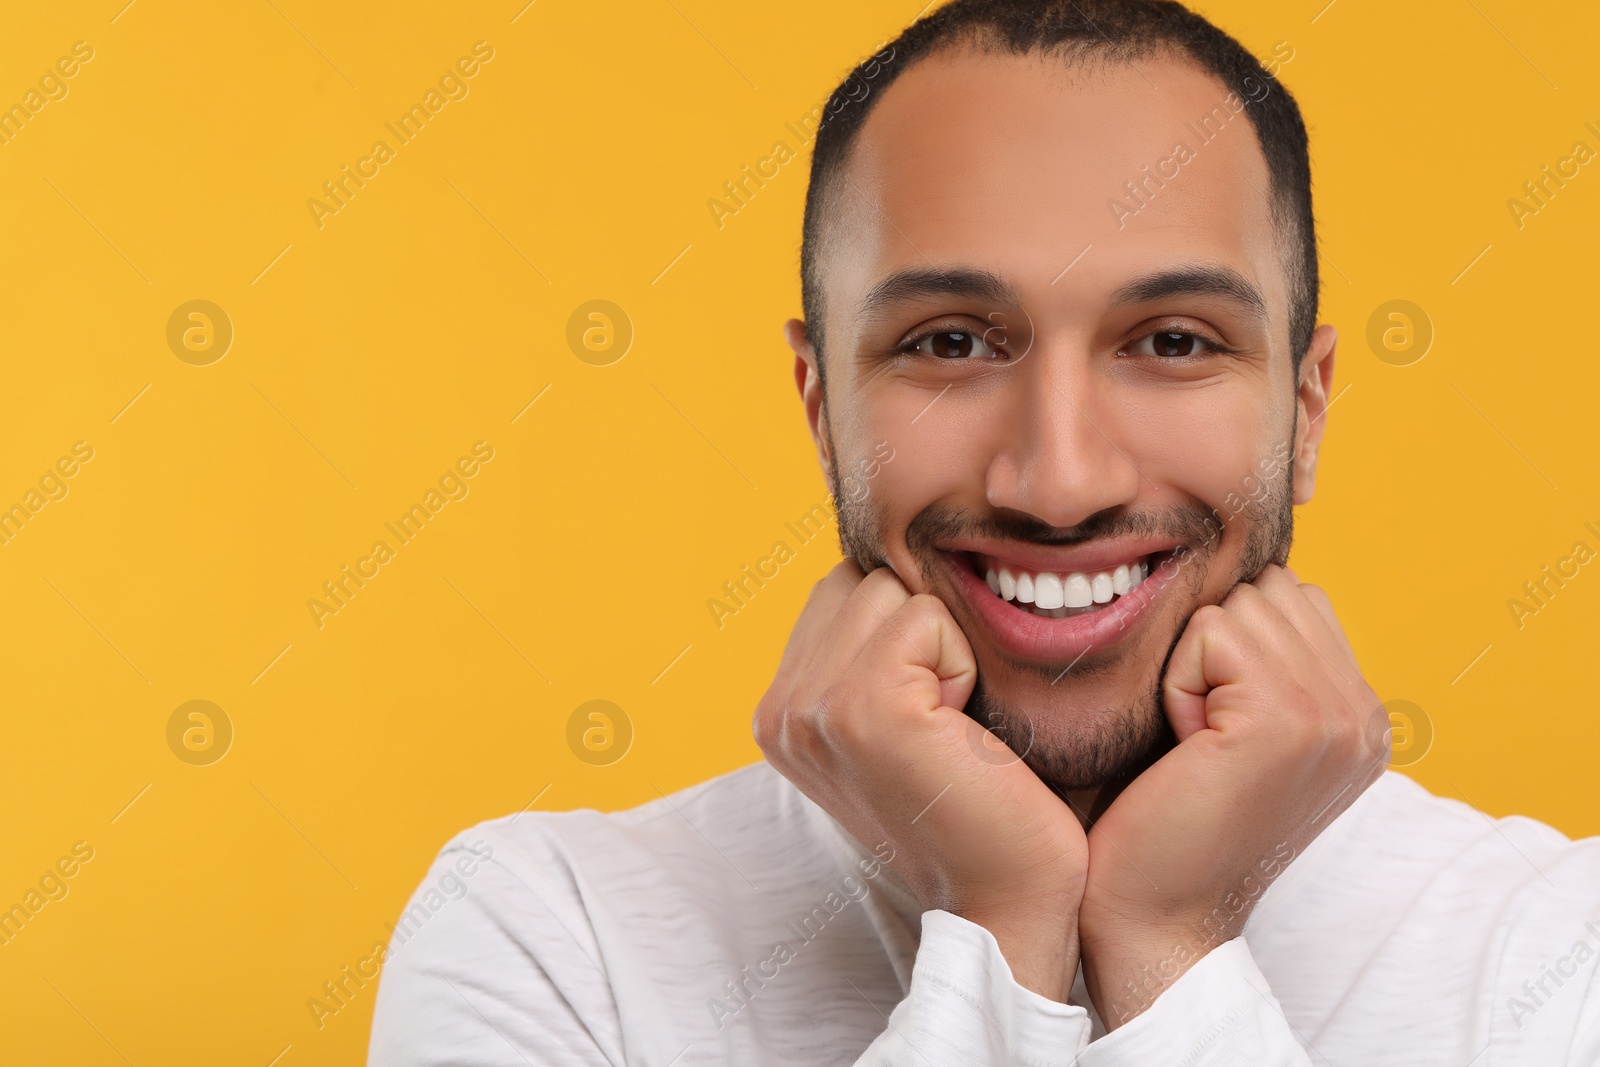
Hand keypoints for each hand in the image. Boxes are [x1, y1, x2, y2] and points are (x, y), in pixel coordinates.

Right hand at [754, 560, 1087, 1000]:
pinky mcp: (861, 705)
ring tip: (949, 723)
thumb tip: (884, 562)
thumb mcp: (896, 721)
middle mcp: (778, 709)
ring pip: (890, 589)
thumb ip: (862, 652)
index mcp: (777, 711)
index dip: (901, 631)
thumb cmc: (974, 804)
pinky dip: (962, 660)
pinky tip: (960, 727)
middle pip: (859, 579)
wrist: (1005, 897)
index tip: (924, 716)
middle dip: (916, 629)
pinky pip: (924, 616)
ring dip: (941, 643)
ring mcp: (811, 707)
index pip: (838, 591)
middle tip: (941, 720)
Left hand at [1077, 564, 1386, 1027]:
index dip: (1230, 643)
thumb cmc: (1169, 819)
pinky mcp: (1286, 719)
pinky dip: (1176, 683)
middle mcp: (1365, 715)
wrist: (1157, 915)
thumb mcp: (1238, 733)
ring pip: (1239, 604)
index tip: (1217, 729)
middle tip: (1201, 735)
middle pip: (1269, 589)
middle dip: (1213, 647)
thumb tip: (1247, 581)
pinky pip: (1210, 633)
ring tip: (1196, 742)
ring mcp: (1335, 716)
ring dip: (1193, 665)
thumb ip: (1268, 663)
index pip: (1296, 597)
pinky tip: (1186, 747)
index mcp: (1362, 717)